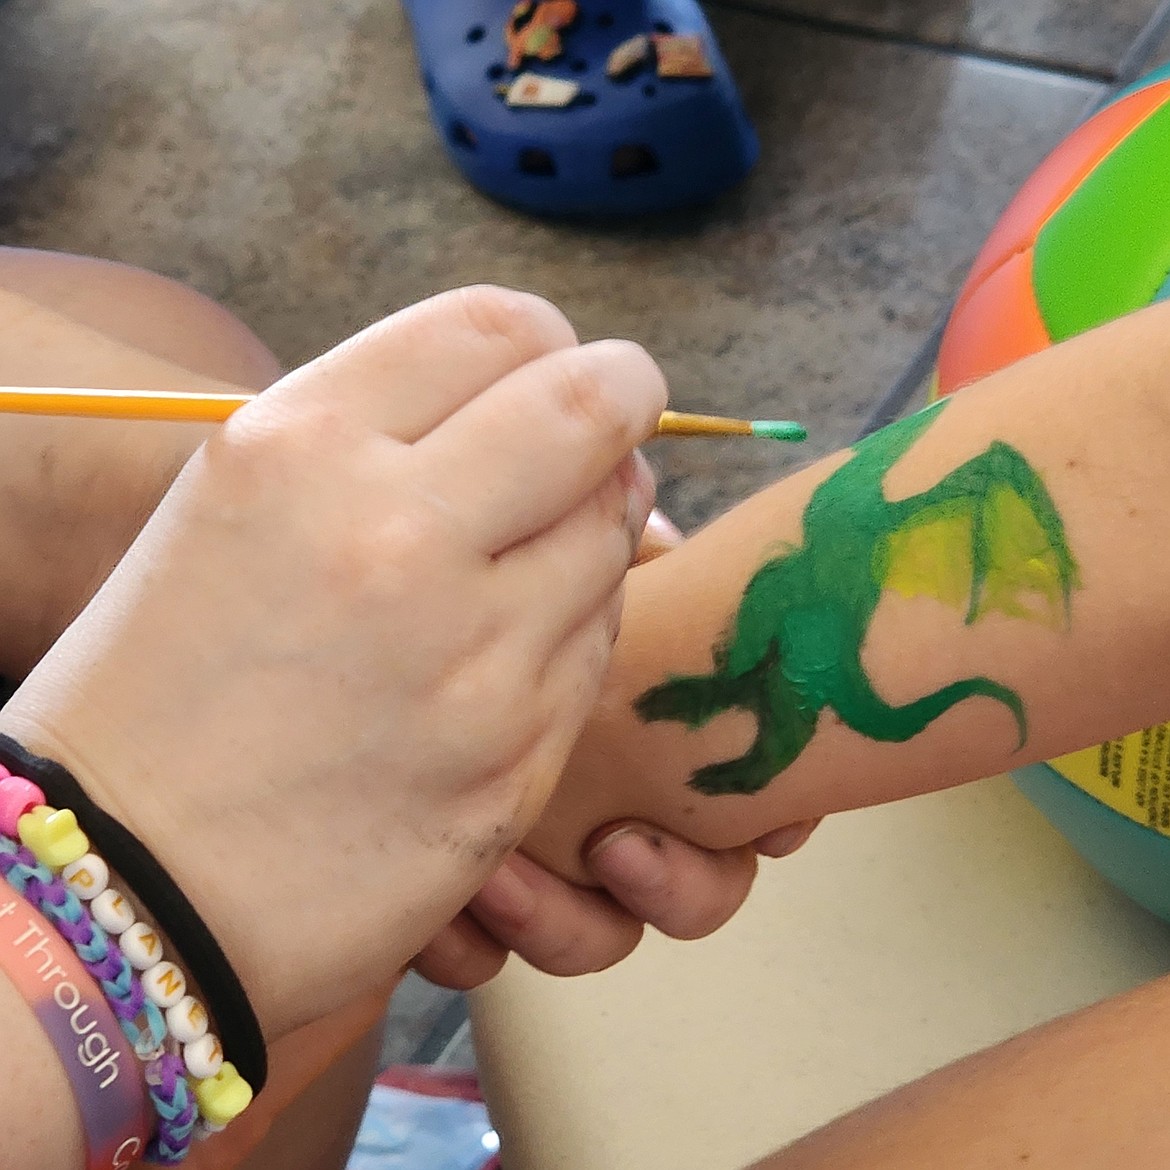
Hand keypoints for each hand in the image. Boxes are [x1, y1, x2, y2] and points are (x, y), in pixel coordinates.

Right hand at [0, 285, 665, 1036]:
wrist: (131, 885)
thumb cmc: (167, 684)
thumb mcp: (236, 506)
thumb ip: (383, 432)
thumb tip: (544, 397)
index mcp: (304, 450)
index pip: (500, 328)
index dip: (552, 340)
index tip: (561, 367)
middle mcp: (398, 538)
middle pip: (592, 408)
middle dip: (623, 395)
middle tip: (617, 413)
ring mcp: (473, 659)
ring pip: (614, 533)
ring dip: (596, 521)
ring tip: (535, 549)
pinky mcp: (517, 760)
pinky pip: (597, 646)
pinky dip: (576, 622)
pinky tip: (513, 645)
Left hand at [412, 507, 822, 988]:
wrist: (374, 653)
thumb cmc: (500, 599)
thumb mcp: (583, 573)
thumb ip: (645, 565)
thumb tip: (682, 558)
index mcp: (657, 756)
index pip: (742, 807)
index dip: (770, 823)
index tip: (766, 824)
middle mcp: (616, 818)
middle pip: (693, 893)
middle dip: (673, 886)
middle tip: (616, 847)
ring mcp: (544, 866)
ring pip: (595, 940)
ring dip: (564, 923)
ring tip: (500, 881)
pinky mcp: (460, 897)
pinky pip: (480, 958)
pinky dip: (468, 946)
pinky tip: (443, 917)